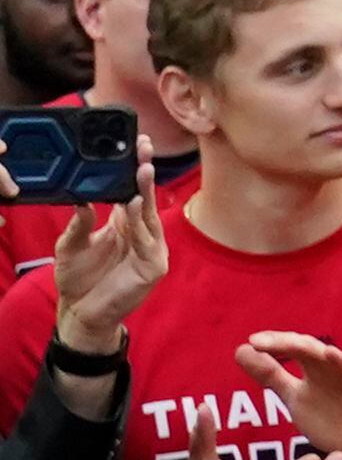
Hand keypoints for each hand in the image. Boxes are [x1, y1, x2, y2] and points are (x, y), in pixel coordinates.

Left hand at [51, 164, 164, 351]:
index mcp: (126, 226)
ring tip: (142, 170)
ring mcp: (151, 251)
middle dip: (145, 174)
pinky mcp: (153, 268)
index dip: (136, 171)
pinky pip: (148, 242)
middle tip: (143, 149)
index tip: (136, 146)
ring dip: (146, 193)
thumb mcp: (70, 245)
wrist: (80, 313)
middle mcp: (143, 235)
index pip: (134, 193)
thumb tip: (82, 200)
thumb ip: (78, 224)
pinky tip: (137, 205)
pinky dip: (142, 223)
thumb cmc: (79, 280)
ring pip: (150, 218)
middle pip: (147, 199)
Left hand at [233, 329, 341, 459]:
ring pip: (330, 358)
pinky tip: (330, 354)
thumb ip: (271, 376)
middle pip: (308, 349)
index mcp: (313, 371)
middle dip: (284, 343)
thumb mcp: (294, 399)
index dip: (273, 345)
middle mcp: (332, 369)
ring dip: (309, 348)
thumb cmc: (332, 422)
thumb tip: (240, 351)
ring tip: (286, 342)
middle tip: (257, 342)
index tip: (250, 344)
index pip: (292, 350)